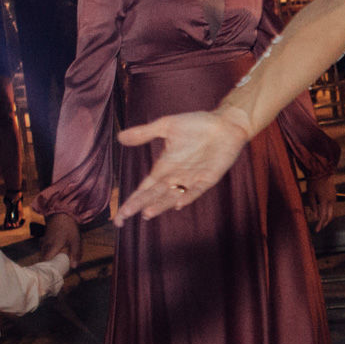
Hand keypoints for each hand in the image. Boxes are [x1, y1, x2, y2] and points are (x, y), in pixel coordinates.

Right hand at [40, 212, 82, 268]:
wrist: (61, 213)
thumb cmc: (68, 227)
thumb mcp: (75, 241)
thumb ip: (75, 254)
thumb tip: (74, 267)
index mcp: (51, 249)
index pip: (46, 263)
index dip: (51, 269)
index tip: (57, 273)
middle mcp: (45, 247)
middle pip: (44, 260)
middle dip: (51, 266)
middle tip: (60, 270)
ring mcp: (44, 242)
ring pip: (44, 255)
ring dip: (50, 259)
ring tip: (59, 262)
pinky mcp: (45, 239)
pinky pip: (45, 249)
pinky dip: (50, 253)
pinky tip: (57, 253)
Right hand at [115, 107, 251, 222]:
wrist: (225, 124)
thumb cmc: (197, 125)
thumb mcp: (166, 126)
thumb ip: (144, 133)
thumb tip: (119, 137)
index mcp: (164, 167)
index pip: (144, 189)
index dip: (131, 201)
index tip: (119, 215)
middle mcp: (175, 177)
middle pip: (153, 196)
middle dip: (138, 206)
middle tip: (123, 219)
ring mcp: (191, 179)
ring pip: (172, 196)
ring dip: (161, 205)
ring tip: (147, 213)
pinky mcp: (208, 178)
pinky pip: (196, 190)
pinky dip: (188, 196)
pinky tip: (179, 203)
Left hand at [304, 176, 335, 231]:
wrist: (322, 172)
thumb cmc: (314, 183)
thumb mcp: (310, 195)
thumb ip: (313, 206)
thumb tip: (315, 216)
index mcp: (325, 201)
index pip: (323, 216)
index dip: (320, 224)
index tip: (317, 230)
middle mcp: (331, 201)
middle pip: (330, 216)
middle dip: (325, 223)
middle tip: (319, 228)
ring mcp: (334, 198)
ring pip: (332, 212)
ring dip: (326, 218)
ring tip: (320, 222)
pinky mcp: (334, 196)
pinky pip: (331, 206)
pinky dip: (327, 211)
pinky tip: (322, 213)